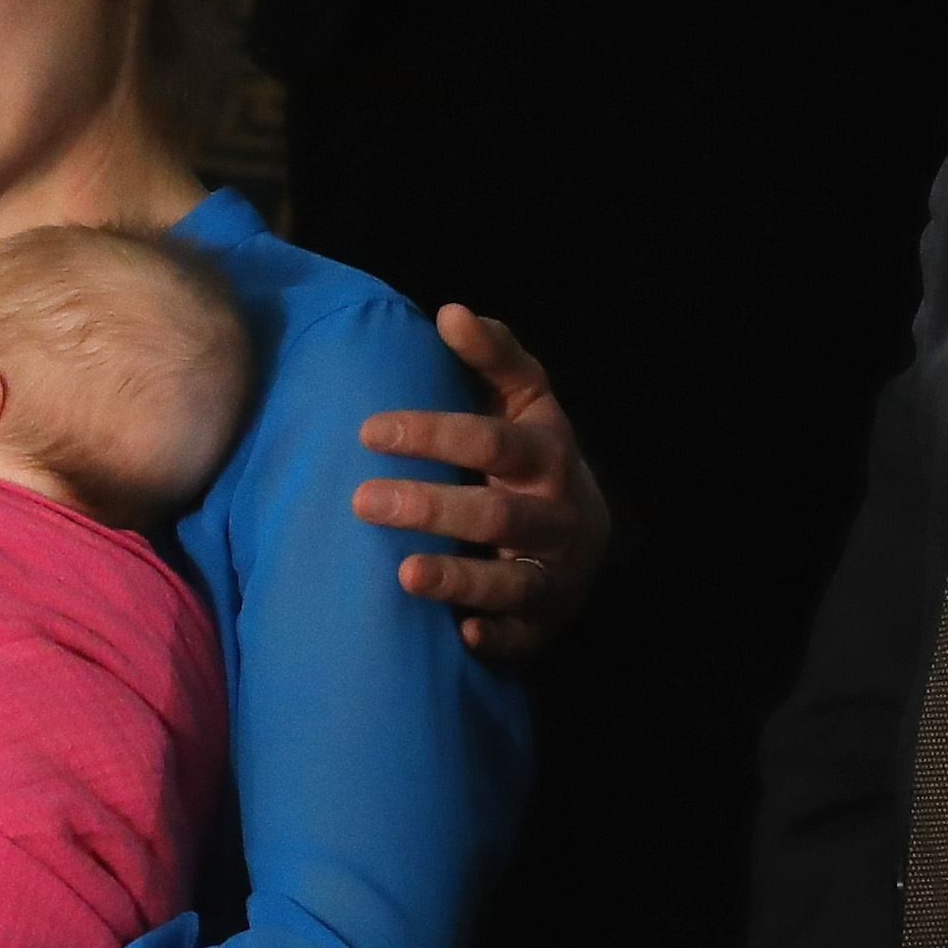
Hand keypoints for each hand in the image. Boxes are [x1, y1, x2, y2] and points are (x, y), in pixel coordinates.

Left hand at [355, 304, 611, 658]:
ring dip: (459, 578)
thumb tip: (451, 310)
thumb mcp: (525, 402)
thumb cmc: (531, 459)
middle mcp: (555, 516)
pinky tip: (462, 634)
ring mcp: (551, 573)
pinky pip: (521, 636)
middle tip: (363, 500)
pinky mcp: (541, 622)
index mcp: (546, 456)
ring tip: (405, 574)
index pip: (492, 441)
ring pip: (510, 581)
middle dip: (431, 507)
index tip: (370, 431)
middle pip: (495, 515)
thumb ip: (493, 357)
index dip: (434, 433)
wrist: (585, 536)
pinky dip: (496, 637)